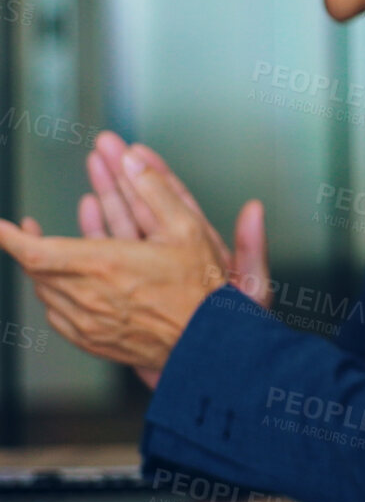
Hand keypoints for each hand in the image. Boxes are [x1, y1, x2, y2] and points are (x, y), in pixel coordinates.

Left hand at [0, 153, 255, 377]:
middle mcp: (87, 295)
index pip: (36, 250)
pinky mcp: (91, 339)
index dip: (9, 237)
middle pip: (37, 267)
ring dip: (45, 268)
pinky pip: (57, 314)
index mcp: (104, 264)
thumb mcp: (187, 228)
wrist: (208, 342)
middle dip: (29, 244)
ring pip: (45, 290)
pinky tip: (72, 285)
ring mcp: (86, 321)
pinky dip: (57, 295)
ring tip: (57, 251)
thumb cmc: (201, 289)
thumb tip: (132, 159)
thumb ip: (154, 190)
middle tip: (28, 229)